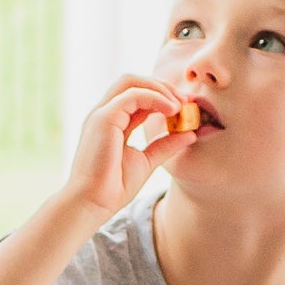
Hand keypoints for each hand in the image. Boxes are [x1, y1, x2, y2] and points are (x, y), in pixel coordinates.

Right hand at [61, 72, 192, 216]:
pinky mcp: (104, 118)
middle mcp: (104, 113)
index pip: (137, 96)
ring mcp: (102, 114)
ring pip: (131, 81)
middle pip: (133, 81)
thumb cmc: (113, 187)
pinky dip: (155, 97)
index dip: (162, 96)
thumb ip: (166, 145)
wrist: (94, 203)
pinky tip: (171, 110)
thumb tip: (191, 134)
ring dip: (159, 88)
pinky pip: (132, 94)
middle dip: (162, 85)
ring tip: (180, 104)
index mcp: (112, 122)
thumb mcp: (147, 161)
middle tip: (186, 100)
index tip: (185, 106)